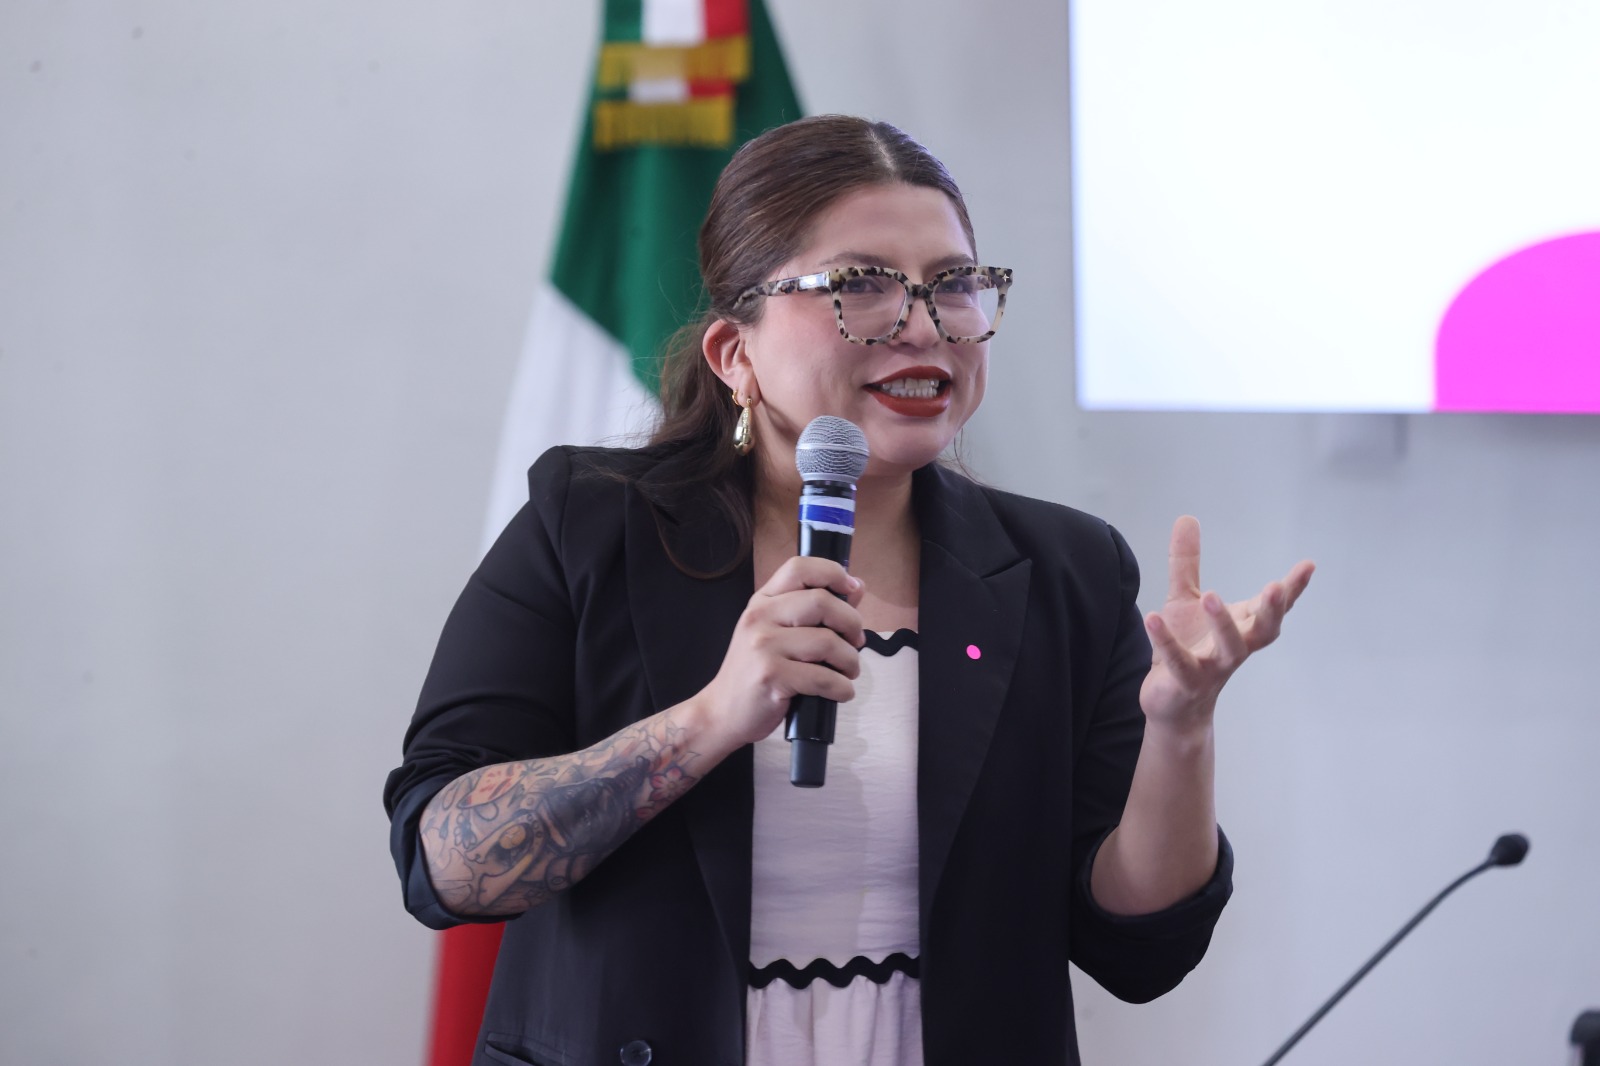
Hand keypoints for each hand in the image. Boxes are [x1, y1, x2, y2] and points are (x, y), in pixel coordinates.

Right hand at [697, 556, 865, 748]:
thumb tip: (856, 586)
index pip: (799, 568)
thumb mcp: (777, 633)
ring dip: (850, 660)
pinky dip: (842, 688)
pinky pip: (823, 677)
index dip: (833, 572)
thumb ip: (816, 609)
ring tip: (848, 672)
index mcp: (763, 601)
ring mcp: (763, 646)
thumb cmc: (755, 672)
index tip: (851, 588)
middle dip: (851, 623)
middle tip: (856, 642)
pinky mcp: (771, 676)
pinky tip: (839, 692)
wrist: (721, 712)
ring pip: (827, 641)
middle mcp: (760, 617)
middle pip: (822, 602)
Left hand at [1139, 516, 1313, 730]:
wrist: (1173, 703)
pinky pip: (1180, 663)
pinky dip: (1167, 641)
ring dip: (1223, 623)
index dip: (1293, 589)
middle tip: (1276, 586)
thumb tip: (1187, 518)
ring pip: (1228, 649)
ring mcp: (1213, 668)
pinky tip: (1153, 618)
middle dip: (1273, 609)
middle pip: (1264, 630)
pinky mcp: (1186, 683)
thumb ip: (1187, 563)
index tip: (1308, 566)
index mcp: (1243, 627)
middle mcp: (1236, 648)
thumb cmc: (1189, 647)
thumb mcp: (1185, 599)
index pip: (1273, 607)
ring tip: (1211, 596)